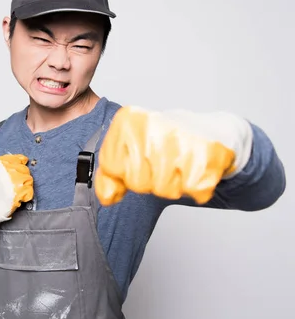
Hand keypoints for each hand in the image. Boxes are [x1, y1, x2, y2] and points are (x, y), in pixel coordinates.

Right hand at [0, 154, 33, 233]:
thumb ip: (7, 164)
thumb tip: (23, 160)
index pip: (18, 158)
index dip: (20, 166)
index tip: (18, 171)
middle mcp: (6, 169)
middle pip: (24, 169)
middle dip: (22, 177)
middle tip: (15, 185)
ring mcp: (12, 180)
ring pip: (28, 179)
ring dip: (25, 186)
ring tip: (16, 191)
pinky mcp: (17, 191)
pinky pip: (29, 190)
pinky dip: (26, 195)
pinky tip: (19, 197)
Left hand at [95, 107, 252, 205]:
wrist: (211, 130)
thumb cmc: (166, 140)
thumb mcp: (131, 147)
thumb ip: (110, 171)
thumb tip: (107, 198)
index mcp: (128, 120)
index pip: (112, 166)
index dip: (125, 170)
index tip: (139, 158)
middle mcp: (152, 125)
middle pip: (138, 182)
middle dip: (150, 179)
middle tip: (163, 160)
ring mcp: (179, 139)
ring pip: (164, 189)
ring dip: (173, 183)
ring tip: (179, 163)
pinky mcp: (205, 155)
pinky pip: (191, 190)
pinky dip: (196, 186)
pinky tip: (195, 167)